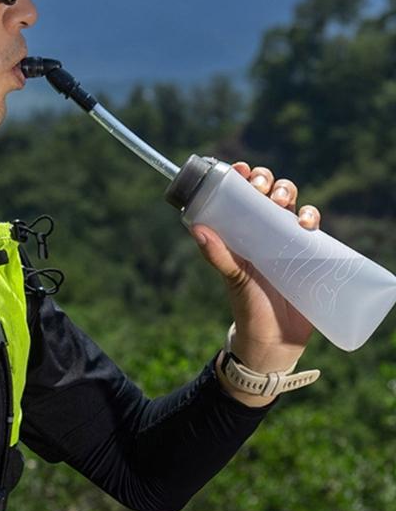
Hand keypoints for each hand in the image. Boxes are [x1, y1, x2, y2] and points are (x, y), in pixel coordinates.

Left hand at [190, 162, 320, 404]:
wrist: (275, 340)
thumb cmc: (247, 306)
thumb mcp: (232, 278)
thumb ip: (217, 256)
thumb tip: (197, 230)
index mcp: (240, 230)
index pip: (240, 195)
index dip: (241, 177)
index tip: (239, 169)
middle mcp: (263, 230)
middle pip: (268, 191)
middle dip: (266, 181)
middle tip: (261, 189)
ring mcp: (286, 240)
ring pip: (291, 202)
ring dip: (288, 192)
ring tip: (282, 202)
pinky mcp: (308, 252)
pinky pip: (312, 225)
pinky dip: (311, 216)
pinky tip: (306, 223)